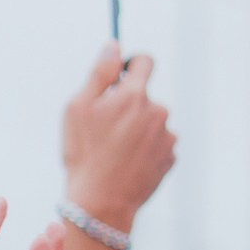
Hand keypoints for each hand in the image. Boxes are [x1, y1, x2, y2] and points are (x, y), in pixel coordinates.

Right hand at [61, 45, 176, 233]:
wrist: (101, 204)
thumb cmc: (84, 154)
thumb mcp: (78, 108)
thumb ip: (100, 72)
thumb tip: (114, 46)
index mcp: (135, 95)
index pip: (145, 61)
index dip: (131, 65)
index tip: (120, 76)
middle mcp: (158, 112)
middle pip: (144, 96)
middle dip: (128, 105)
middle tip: (106, 128)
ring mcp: (167, 136)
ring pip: (151, 121)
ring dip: (137, 128)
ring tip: (115, 151)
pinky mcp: (170, 157)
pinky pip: (158, 143)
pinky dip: (145, 148)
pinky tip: (127, 162)